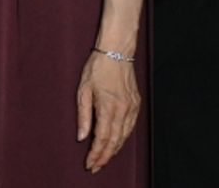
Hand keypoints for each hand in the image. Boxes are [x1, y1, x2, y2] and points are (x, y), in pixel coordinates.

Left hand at [76, 51, 140, 173]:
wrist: (116, 51)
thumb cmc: (97, 68)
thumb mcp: (83, 90)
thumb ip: (83, 115)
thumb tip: (81, 137)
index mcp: (108, 107)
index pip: (102, 138)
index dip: (96, 154)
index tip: (89, 164)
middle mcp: (123, 110)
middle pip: (114, 141)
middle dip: (105, 157)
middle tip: (95, 167)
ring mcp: (132, 107)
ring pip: (124, 136)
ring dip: (114, 150)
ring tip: (104, 159)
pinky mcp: (136, 104)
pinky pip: (131, 127)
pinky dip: (123, 138)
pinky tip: (116, 143)